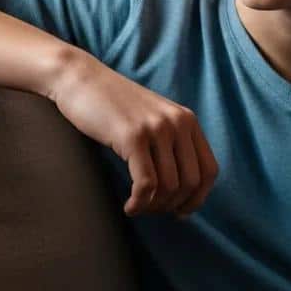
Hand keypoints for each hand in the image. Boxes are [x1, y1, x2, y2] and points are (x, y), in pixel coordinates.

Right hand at [47, 45, 217, 217]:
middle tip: (150, 210)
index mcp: (187, 120)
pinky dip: (139, 203)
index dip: (198, 198)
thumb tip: (182, 192)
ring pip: (169, 187)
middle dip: (172, 206)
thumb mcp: (153, 119)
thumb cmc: (112, 106)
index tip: (179, 212)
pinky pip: (146, 184)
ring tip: (137, 207)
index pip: (209, 170)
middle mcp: (178, 123)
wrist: (81, 78)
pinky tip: (129, 206)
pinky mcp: (133, 136)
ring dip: (153, 207)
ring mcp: (157, 128)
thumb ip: (171, 143)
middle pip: (191, 183)